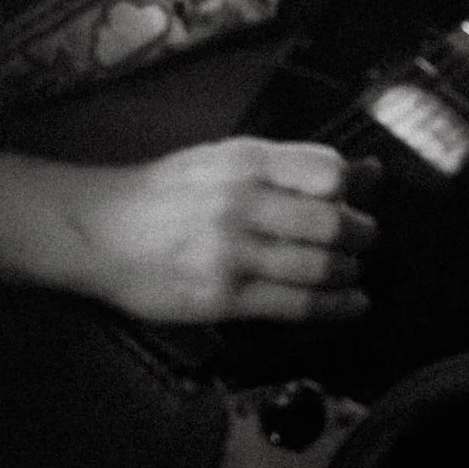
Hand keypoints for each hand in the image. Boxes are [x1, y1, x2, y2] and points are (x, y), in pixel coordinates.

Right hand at [61, 137, 374, 325]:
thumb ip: (292, 167)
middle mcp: (241, 201)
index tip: (350, 200)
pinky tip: (351, 305)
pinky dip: (335, 308)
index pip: (327, 171)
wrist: (100, 230)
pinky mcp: (224, 296)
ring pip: (319, 267)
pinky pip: (297, 306)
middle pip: (332, 223)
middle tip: (362, 241)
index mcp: (243, 159)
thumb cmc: (167, 192)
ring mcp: (232, 251)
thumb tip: (368, 171)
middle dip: (360, 236)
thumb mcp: (225, 161)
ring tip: (350, 273)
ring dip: (348, 274)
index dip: (350, 190)